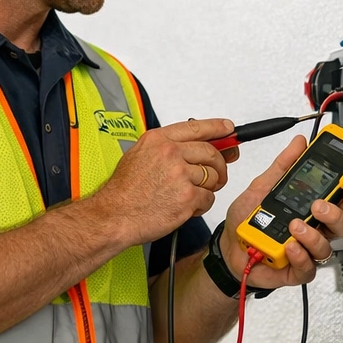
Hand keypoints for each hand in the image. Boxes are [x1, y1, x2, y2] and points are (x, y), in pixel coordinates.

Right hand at [90, 117, 234, 246]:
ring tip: (191, 195)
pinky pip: (209, 198)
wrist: (114, 215)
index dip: (217, 128)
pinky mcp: (187, 196)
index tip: (228, 129)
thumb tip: (192, 148)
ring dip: (208, 188)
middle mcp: (170, 153)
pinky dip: (202, 205)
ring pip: (212, 177)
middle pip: (211, 152)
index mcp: (158, 140)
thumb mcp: (138, 156)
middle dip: (219, 165)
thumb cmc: (123, 191)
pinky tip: (187, 207)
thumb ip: (165, 149)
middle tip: (216, 175)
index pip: (196, 127)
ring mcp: (180, 174)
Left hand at [218, 135, 342, 288]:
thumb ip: (283, 165)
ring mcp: (306, 250)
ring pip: (326, 246)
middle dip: (336, 213)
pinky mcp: (296, 269)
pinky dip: (300, 256)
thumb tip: (299, 143)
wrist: (227, 247)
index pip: (341, 198)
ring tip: (295, 225)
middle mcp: (313, 229)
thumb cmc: (248, 220)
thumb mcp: (263, 187)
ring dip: (313, 235)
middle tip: (318, 205)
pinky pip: (308, 267)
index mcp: (310, 207)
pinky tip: (290, 246)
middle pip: (342, 223)